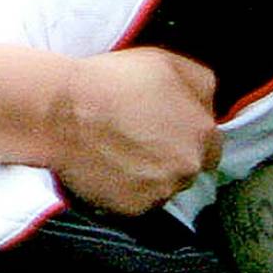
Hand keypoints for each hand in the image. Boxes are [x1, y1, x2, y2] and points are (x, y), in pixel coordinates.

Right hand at [52, 48, 221, 214]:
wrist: (61, 113)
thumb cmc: (112, 81)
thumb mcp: (169, 63)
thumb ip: (201, 86)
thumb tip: (209, 104)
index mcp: (203, 133)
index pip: (211, 145)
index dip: (188, 135)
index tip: (166, 129)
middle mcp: (189, 168)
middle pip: (188, 168)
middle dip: (170, 156)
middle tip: (139, 139)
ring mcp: (162, 192)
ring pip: (164, 187)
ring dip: (150, 175)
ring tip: (120, 152)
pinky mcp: (133, 209)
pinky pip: (138, 202)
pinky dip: (128, 190)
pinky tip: (109, 168)